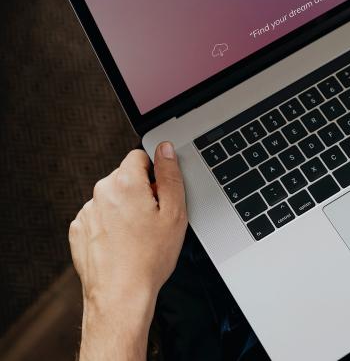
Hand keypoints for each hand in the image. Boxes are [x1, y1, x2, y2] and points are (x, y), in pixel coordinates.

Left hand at [69, 142, 186, 360]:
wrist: (120, 297)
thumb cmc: (148, 259)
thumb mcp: (174, 213)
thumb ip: (170, 174)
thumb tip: (165, 149)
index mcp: (125, 182)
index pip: (139, 156)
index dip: (153, 173)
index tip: (158, 194)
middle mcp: (102, 192)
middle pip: (124, 178)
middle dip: (138, 191)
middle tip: (151, 219)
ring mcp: (87, 211)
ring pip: (111, 198)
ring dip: (122, 209)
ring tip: (135, 236)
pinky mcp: (78, 229)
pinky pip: (97, 216)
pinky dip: (108, 225)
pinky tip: (120, 244)